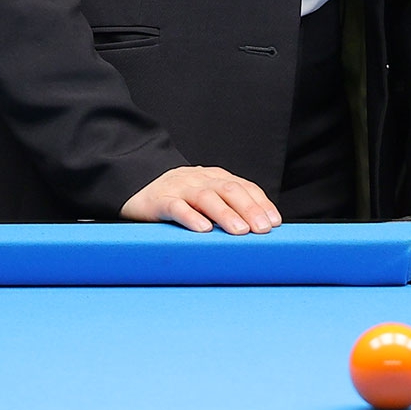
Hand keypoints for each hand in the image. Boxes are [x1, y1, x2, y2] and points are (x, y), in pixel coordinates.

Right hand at [120, 165, 280, 234]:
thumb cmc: (179, 196)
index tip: (274, 222)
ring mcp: (180, 188)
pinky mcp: (160, 200)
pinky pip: (176, 207)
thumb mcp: (206, 195)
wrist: (137, 184)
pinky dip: (191, 217)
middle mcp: (201, 179)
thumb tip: (256, 229)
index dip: (260, 203)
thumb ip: (227, 206)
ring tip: (240, 232)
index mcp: (215, 177)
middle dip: (249, 209)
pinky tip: (203, 229)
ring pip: (206, 198)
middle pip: (229, 190)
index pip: (244, 187)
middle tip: (262, 229)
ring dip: (225, 215)